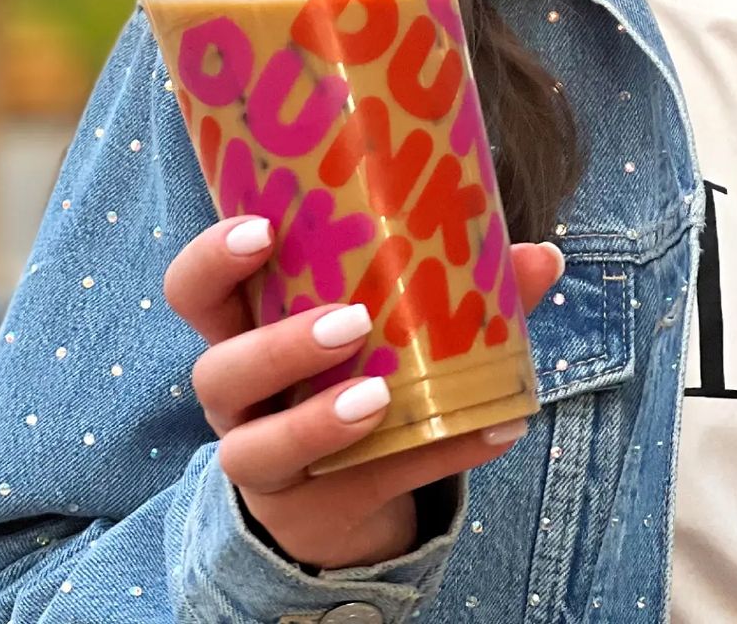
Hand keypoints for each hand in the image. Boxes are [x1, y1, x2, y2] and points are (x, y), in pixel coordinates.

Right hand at [164, 216, 563, 569]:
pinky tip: (493, 429)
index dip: (213, 258)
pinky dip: (436, 455)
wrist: (337, 483)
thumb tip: (542, 256)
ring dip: (319, 421)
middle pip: (217, 369)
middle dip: (276, 345)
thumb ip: (455, 282)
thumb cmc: (351, 366)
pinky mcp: (314, 506)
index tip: (263, 229)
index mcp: (246, 325)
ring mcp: (265, 457)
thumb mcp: (381, 319)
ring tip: (380, 398)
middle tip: (349, 321)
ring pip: (254, 450)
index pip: (195, 288)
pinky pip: (367, 486)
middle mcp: (239, 394)